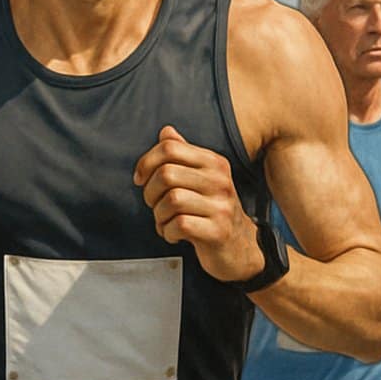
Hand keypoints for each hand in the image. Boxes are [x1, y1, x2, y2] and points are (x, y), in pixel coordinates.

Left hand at [134, 125, 261, 282]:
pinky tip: (173, 235)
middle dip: (150, 193)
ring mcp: (221, 206)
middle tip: (154, 205)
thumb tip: (166, 131)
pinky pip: (180, 225)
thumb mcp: (202, 179)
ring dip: (159, 215)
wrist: (240, 248)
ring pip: (172, 200)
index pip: (170, 148)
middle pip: (166, 174)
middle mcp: (220, 180)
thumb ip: (184, 154)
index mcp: (214, 162)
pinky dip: (167, 232)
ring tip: (165, 222)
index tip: (140, 180)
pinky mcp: (218, 231)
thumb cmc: (213, 211)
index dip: (146, 162)